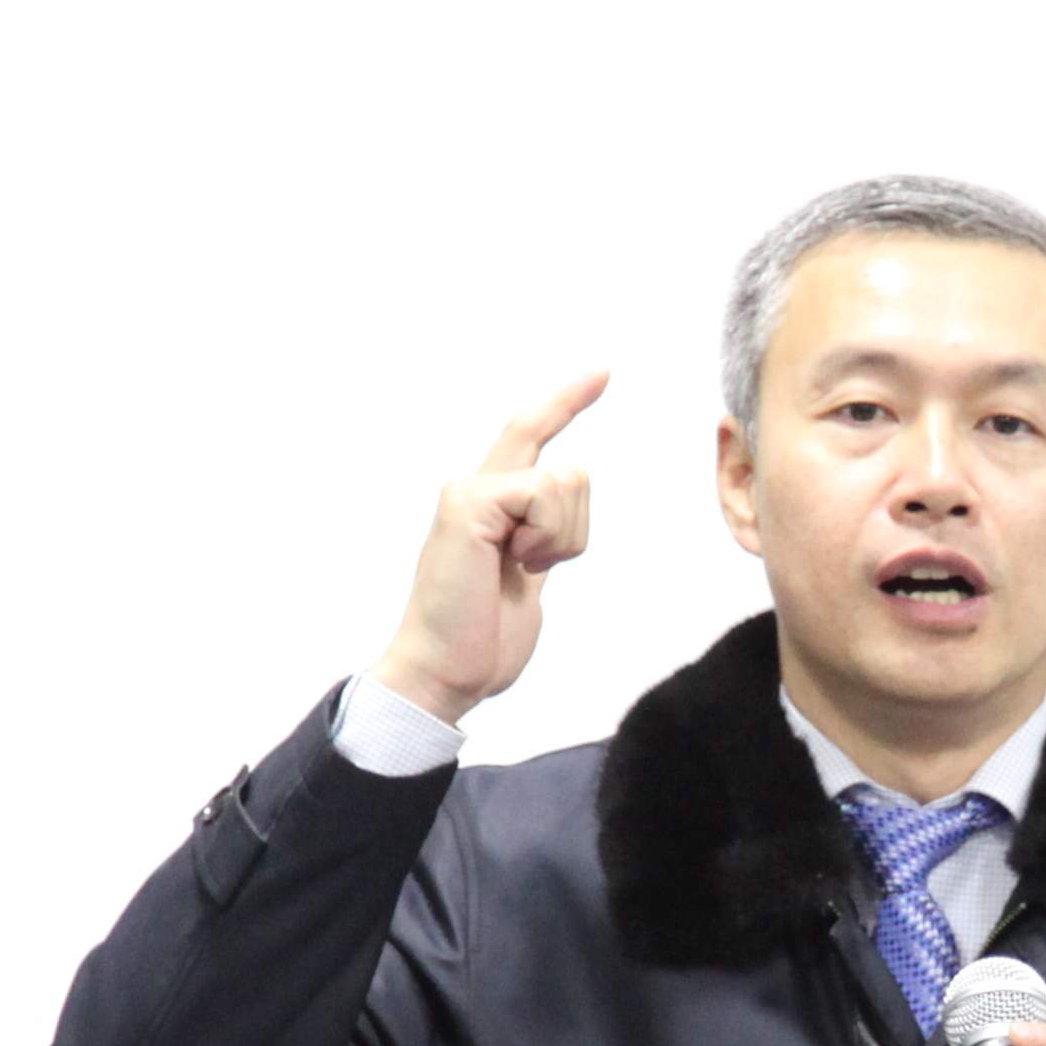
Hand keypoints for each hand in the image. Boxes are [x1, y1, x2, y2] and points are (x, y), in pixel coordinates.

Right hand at [370, 376, 603, 722]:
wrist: (444, 673)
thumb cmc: (481, 639)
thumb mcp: (525, 580)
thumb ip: (540, 537)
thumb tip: (563, 503)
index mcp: (491, 504)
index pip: (531, 435)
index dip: (567, 400)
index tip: (602, 372)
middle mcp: (475, 486)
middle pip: (572, 471)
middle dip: (574, 532)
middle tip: (528, 573)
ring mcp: (469, 491)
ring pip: (568, 482)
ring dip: (560, 541)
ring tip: (515, 571)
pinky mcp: (469, 502)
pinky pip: (545, 496)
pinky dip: (546, 539)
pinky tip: (511, 564)